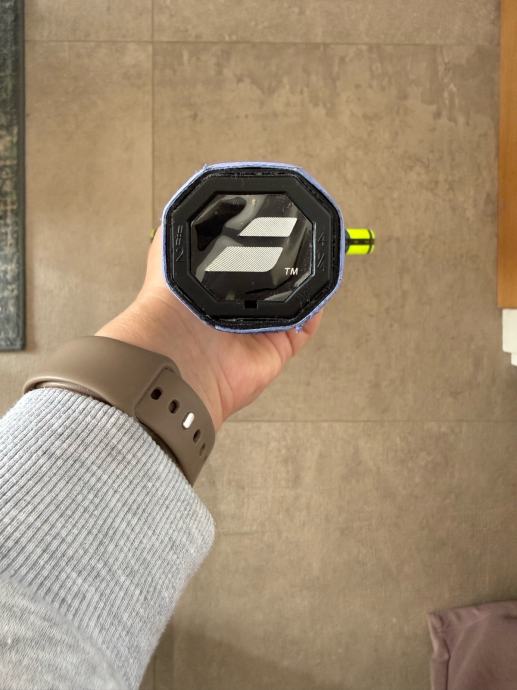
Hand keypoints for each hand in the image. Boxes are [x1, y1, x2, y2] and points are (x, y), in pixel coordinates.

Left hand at [95, 226, 321, 429]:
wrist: (178, 353)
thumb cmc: (165, 304)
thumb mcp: (167, 249)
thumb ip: (183, 223)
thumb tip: (201, 197)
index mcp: (214, 282)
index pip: (244, 257)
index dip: (261, 240)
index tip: (277, 219)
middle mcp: (237, 304)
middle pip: (273, 277)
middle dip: (288, 259)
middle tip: (302, 237)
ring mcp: (259, 326)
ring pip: (295, 298)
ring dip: (307, 279)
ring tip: (315, 254)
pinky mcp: (278, 346)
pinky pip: (306, 325)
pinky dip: (316, 307)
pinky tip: (318, 284)